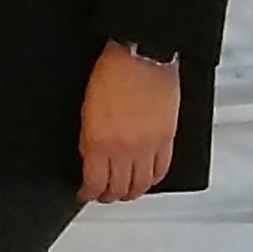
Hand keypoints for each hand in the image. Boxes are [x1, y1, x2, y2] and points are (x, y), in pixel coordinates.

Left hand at [80, 45, 183, 204]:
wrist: (141, 56)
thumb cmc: (111, 73)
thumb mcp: (86, 109)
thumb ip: (88, 139)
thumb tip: (88, 158)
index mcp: (99, 141)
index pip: (94, 182)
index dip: (88, 193)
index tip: (85, 192)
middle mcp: (125, 148)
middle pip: (118, 188)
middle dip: (108, 195)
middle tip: (103, 194)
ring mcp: (149, 145)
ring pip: (142, 184)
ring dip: (132, 192)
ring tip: (124, 191)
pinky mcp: (167, 138)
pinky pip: (162, 169)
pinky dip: (154, 179)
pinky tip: (147, 179)